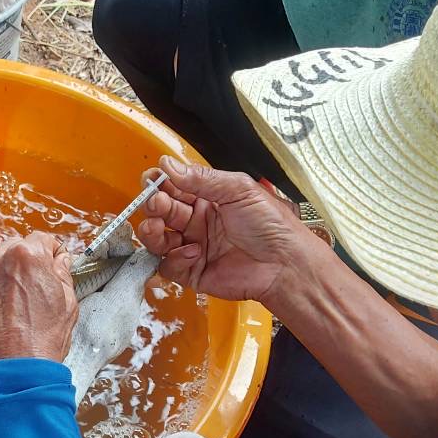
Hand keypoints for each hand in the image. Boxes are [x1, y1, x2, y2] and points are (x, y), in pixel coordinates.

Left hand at [0, 233, 78, 366]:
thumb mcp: (67, 305)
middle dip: (21, 261)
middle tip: (28, 282)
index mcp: (27, 256)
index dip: (50, 252)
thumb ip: (62, 276)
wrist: (13, 375)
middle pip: (10, 246)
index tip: (51, 261)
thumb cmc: (41, 344)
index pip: (41, 241)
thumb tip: (60, 263)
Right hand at [136, 157, 318, 303]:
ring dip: (153, 232)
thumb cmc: (272, 226)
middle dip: (153, 206)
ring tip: (159, 227)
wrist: (285, 264)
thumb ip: (202, 178)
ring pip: (158, 239)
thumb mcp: (239, 190)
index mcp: (208, 199)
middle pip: (161, 212)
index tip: (152, 180)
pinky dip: (175, 259)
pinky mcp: (193, 272)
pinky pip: (169, 266)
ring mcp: (194, 247)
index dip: (159, 183)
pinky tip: (193, 252)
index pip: (173, 188)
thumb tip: (170, 165)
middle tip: (155, 203)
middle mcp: (198, 222)